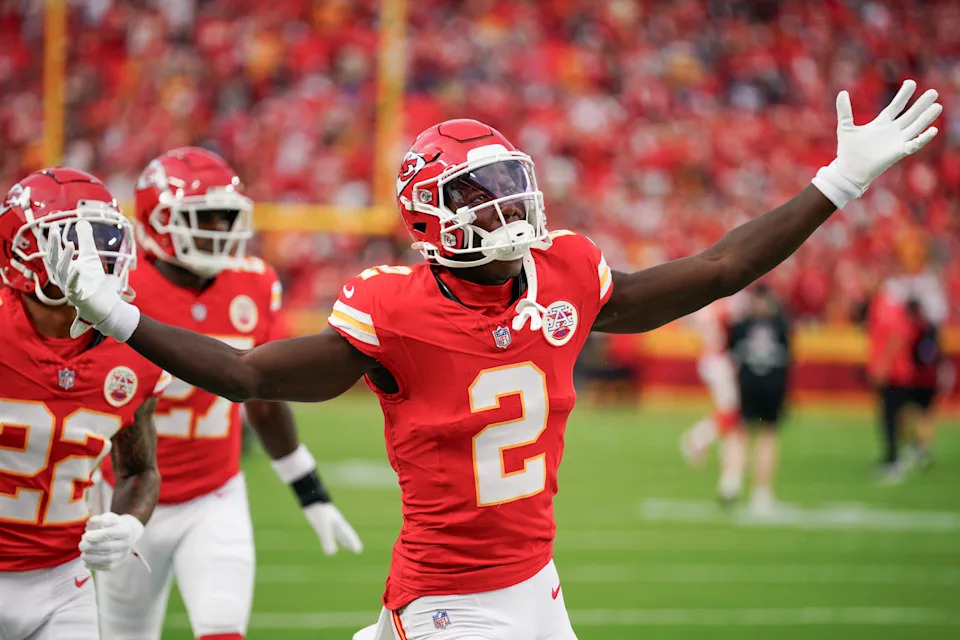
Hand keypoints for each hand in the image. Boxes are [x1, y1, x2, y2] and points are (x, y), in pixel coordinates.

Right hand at [49, 220, 138, 340]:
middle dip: (53, 246)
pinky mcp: (78, 298)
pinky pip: (73, 287)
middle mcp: (63, 278)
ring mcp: (70, 288)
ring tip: (71, 244)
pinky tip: (78, 268)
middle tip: (54, 230)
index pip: (54, 253)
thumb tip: (81, 221)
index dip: (53, 240)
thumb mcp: (91, 257)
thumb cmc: (95, 282)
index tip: (53, 224)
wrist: (106, 305)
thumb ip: (85, 240)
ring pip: (62, 272)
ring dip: (65, 258)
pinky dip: (74, 278)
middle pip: (54, 260)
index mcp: (64, 269)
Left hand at [78, 512, 143, 570]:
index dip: (96, 535)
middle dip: (92, 547)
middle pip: (108, 547)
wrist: (128, 535)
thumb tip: (91, 521)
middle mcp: (127, 544)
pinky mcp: (119, 563)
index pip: (109, 533)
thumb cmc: (115, 525)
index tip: (85, 534)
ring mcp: (124, 555)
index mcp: (125, 531)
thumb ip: (101, 518)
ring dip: (93, 558)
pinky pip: (106, 567)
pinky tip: (86, 562)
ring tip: (83, 555)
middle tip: (80, 545)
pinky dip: (95, 566)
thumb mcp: (111, 518)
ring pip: (108, 559)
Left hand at [303, 502, 362, 555]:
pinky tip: (327, 542)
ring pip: (338, 534)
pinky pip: (328, 534)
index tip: (358, 550)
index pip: (349, 535)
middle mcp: (336, 524)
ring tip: (346, 546)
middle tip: (357, 550)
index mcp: (339, 524)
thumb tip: (331, 553)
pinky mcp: (321, 524)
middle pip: (346, 535)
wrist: (312, 501)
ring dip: (343, 540)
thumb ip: (328, 540)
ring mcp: (329, 524)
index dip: (354, 543)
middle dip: (351, 542)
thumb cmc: (320, 513)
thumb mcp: (324, 527)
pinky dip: (330, 539)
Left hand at [814, 79, 941, 207]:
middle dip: (921, 104)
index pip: (896, 106)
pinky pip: (914, 144)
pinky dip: (923, 138)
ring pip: (916, 126)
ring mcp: (897, 141)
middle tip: (934, 92)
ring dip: (926, 117)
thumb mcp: (845, 127)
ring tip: (938, 106)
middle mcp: (892, 131)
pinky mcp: (898, 153)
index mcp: (881, 124)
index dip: (904, 95)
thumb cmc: (847, 151)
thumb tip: (842, 92)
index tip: (910, 82)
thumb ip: (844, 110)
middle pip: (910, 114)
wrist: (849, 170)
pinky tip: (933, 130)